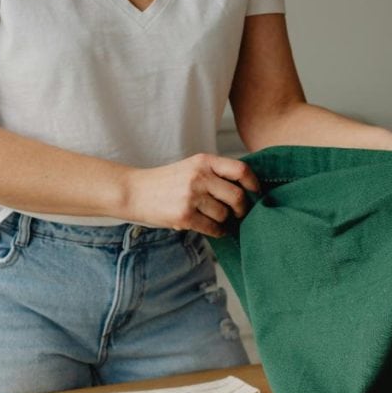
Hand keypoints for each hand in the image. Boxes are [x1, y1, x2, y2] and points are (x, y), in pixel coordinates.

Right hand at [123, 154, 259, 236]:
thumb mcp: (191, 167)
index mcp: (204, 161)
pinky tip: (214, 229)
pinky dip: (217, 231)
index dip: (253, 183)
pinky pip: (212, 228)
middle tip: (239, 213)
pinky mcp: (184, 215)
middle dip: (242, 208)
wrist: (135, 192)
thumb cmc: (167, 182)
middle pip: (237, 196)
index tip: (256, 192)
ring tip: (218, 219)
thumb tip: (245, 190)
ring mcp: (191, 196)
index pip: (240, 170)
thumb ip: (214, 174)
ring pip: (224, 214)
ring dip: (225, 220)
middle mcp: (199, 177)